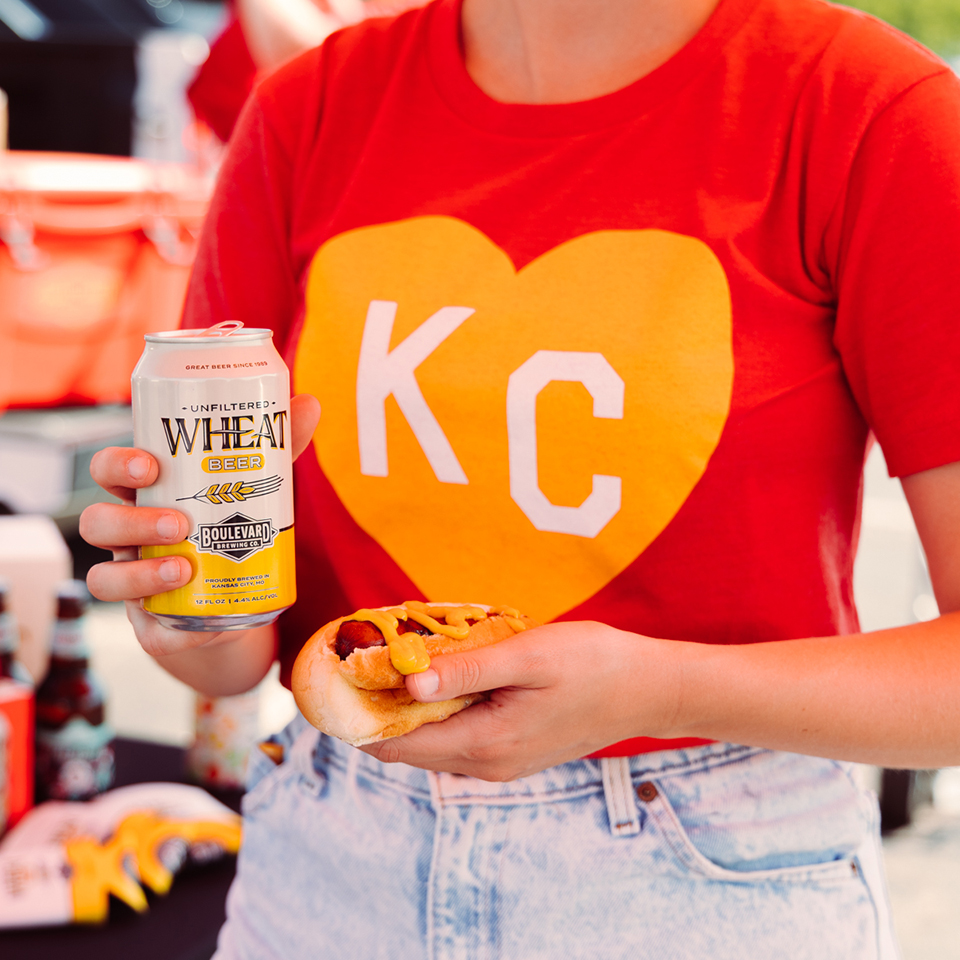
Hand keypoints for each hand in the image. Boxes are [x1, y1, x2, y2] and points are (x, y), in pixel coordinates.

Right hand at [80, 394, 320, 660]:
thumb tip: (308, 402)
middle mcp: (129, 537)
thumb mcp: (259, 490)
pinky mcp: (150, 624)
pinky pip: (138, 623)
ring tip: (185, 567)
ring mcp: (133, 581)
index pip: (109, 471)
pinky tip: (192, 608)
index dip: (117, 465)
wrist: (239, 606)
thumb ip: (278, 450)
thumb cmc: (237, 531)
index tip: (151, 464)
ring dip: (140, 572)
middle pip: (95, 521)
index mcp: (147, 496)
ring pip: (102, 576)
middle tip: (179, 522)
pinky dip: (163, 614)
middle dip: (131, 520)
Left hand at [359, 621, 683, 780]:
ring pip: (430, 738)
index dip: (357, 714)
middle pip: (405, 744)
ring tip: (402, 654)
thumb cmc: (593, 666)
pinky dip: (438, 706)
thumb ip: (466, 671)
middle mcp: (484, 763)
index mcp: (483, 744)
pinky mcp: (511, 749)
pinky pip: (456, 733)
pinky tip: (444, 671)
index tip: (336, 675)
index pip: (393, 744)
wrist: (647, 690)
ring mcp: (498, 761)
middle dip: (378, 704)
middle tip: (365, 653)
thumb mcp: (528, 656)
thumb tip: (407, 682)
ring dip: (409, 702)